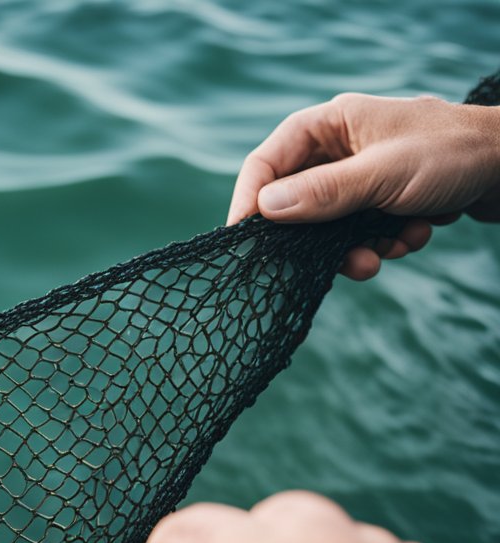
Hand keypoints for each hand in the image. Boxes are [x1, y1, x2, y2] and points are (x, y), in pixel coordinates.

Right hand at [227, 93, 499, 278]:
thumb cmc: (453, 154)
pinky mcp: (384, 195)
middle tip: (340, 262)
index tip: (243, 242)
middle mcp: (341, 146)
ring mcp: (363, 172)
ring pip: (332, 223)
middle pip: (298, 200)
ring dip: (360, 244)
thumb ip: (322, 193)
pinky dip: (385, 239)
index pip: (267, 163)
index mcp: (331, 124)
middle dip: (322, 237)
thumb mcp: (383, 176)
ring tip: (392, 249)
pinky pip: (362, 229)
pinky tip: (415, 235)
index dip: (250, 202)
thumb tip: (264, 212)